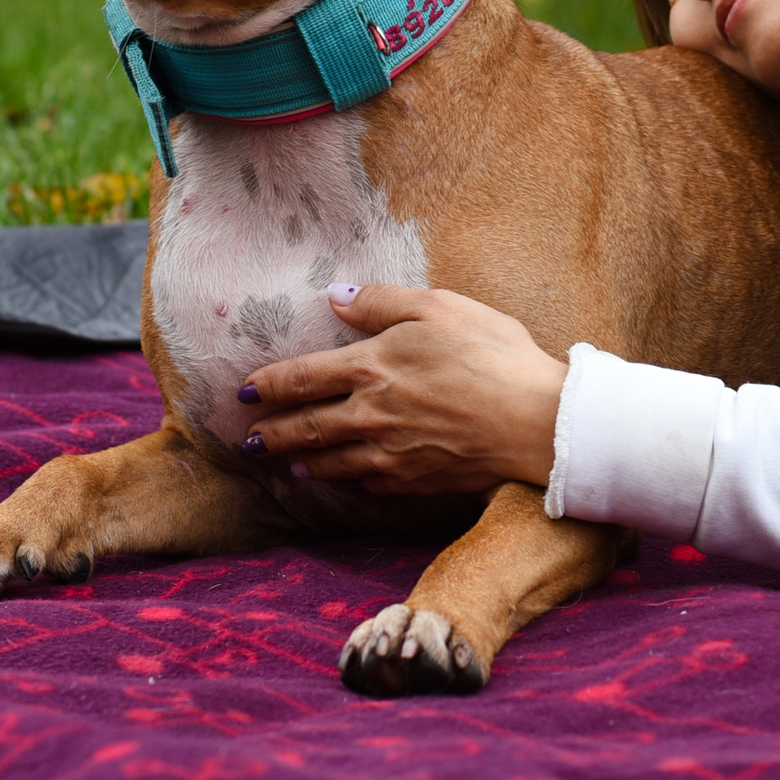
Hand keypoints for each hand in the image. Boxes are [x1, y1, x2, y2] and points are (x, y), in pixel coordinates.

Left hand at [237, 284, 566, 494]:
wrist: (535, 420)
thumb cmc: (493, 354)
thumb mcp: (440, 307)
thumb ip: (383, 302)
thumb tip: (336, 297)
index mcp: (370, 367)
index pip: (301, 378)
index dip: (267, 385)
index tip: (244, 392)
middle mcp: (369, 414)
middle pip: (305, 427)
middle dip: (271, 434)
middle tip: (249, 440)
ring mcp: (390, 453)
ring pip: (331, 461)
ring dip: (303, 460)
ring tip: (288, 462)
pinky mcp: (415, 479)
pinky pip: (369, 482)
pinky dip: (349, 480)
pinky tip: (346, 477)